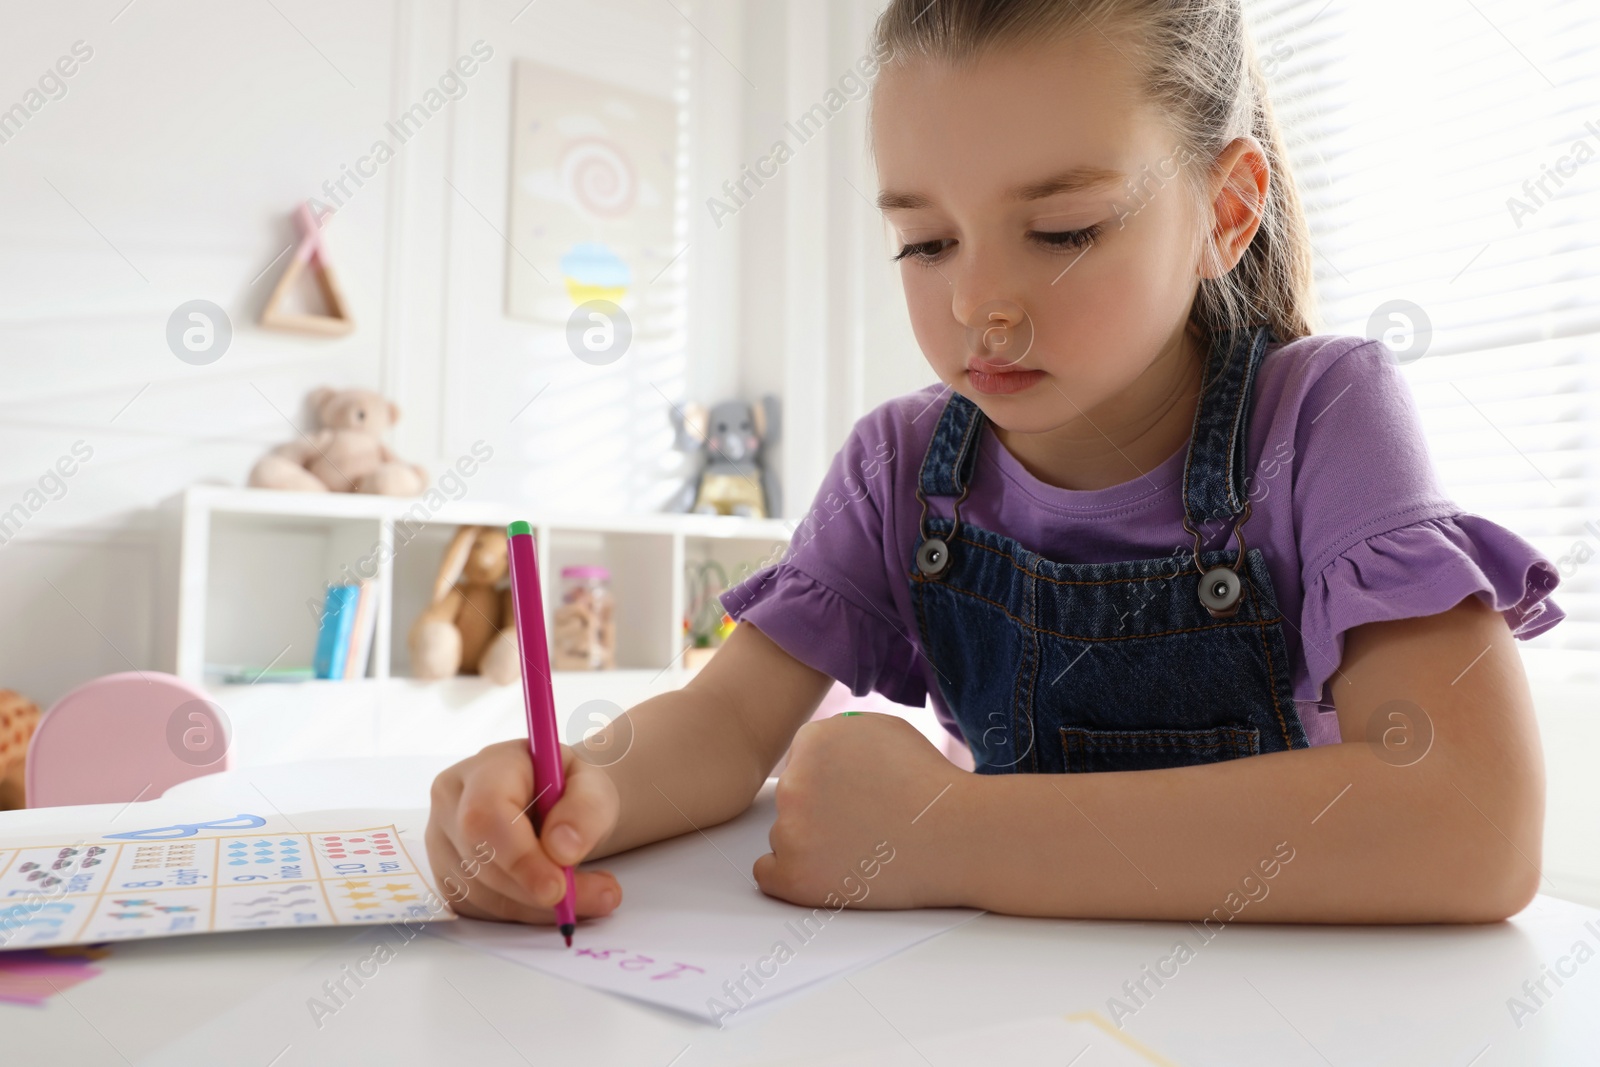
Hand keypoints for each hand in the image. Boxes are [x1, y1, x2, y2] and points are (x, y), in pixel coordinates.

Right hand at [426, 738, 622, 922]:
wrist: (557, 802)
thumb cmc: (569, 788)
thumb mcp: (594, 786)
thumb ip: (586, 809)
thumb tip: (562, 850)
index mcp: (484, 768)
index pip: (485, 815)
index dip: (519, 858)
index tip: (558, 888)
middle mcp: (451, 803)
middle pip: (481, 860)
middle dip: (537, 890)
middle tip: (599, 895)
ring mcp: (442, 842)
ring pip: (482, 894)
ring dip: (539, 906)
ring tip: (592, 892)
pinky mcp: (449, 878)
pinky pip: (482, 910)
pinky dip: (526, 912)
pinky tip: (554, 896)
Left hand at [753, 712, 967, 909]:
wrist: (958, 836)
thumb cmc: (931, 786)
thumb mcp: (885, 730)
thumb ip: (841, 733)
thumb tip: (820, 747)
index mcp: (813, 741)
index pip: (801, 764)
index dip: (831, 784)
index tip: (855, 797)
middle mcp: (793, 782)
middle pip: (792, 800)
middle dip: (821, 812)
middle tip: (863, 823)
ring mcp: (791, 830)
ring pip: (785, 837)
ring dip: (813, 844)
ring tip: (864, 848)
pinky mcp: (795, 875)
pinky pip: (768, 873)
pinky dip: (794, 875)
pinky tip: (830, 871)